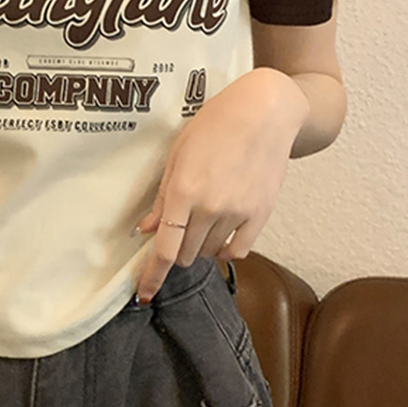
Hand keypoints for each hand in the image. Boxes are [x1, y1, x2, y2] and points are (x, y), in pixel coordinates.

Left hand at [134, 67, 309, 302]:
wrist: (264, 112)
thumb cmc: (214, 124)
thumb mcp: (178, 153)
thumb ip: (162, 197)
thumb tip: (145, 229)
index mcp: (184, 191)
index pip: (165, 248)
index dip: (151, 275)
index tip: (143, 294)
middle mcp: (211, 208)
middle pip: (186, 254)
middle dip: (176, 249)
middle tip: (177, 228)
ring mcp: (239, 213)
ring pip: (210, 252)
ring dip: (199, 245)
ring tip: (201, 216)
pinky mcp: (261, 215)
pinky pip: (238, 250)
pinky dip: (224, 248)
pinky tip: (221, 232)